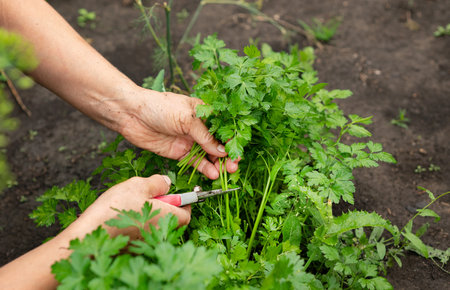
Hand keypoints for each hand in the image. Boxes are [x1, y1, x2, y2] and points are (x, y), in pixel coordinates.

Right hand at [66, 174, 190, 239]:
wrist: (89, 233)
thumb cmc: (115, 209)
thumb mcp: (138, 185)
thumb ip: (157, 183)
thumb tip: (167, 183)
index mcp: (167, 218)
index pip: (186, 212)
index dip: (184, 202)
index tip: (176, 195)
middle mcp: (162, 234)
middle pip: (173, 221)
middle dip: (166, 209)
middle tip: (151, 198)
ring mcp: (149, 244)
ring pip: (158, 228)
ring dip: (151, 217)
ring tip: (134, 208)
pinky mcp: (136, 250)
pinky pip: (144, 236)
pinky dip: (139, 227)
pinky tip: (125, 219)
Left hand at [118, 87, 239, 179]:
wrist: (131, 115)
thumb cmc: (159, 107)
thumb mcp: (186, 118)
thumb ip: (205, 135)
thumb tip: (222, 151)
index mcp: (204, 112)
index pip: (224, 128)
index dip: (232, 140)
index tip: (237, 153)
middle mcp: (199, 127)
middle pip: (218, 144)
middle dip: (227, 155)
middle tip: (233, 166)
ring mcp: (190, 141)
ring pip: (209, 155)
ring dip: (218, 164)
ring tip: (225, 173)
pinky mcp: (180, 153)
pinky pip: (196, 163)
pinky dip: (205, 169)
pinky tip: (213, 174)